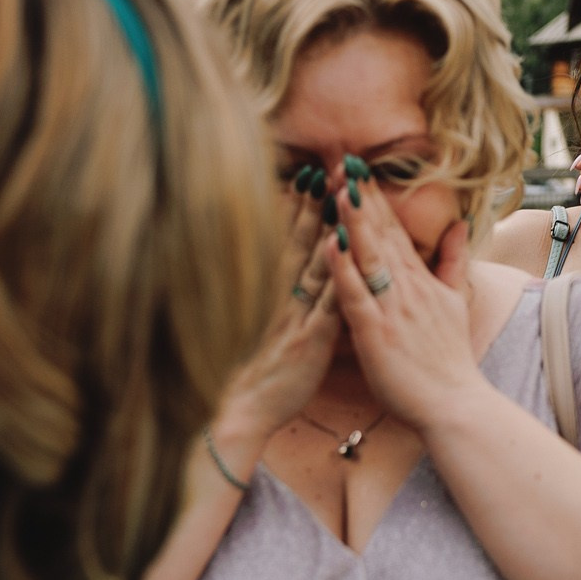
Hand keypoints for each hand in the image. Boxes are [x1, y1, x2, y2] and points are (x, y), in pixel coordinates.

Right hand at [214, 185, 342, 448]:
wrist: (235, 412)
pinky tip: (345, 248)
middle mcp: (282, 298)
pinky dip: (336, 273)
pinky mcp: (310, 339)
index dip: (299, 208)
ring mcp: (296, 315)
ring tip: (338, 191)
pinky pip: (327, 300)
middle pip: (302, 242)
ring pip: (316, 262)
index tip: (308, 175)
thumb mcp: (258, 328)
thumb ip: (272, 300)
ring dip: (327, 225)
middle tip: (327, 167)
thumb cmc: (248, 374)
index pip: (288, 242)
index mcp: (272, 295)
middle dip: (315, 204)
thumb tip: (280, 277)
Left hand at [326, 167, 483, 430]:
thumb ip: (453, 261)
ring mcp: (391, 308)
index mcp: (419, 280)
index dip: (375, 196)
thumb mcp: (456, 301)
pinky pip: (356, 295)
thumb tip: (459, 225)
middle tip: (342, 159)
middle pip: (380, 233)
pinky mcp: (375, 333)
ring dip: (352, 220)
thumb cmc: (449, 359)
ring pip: (368, 255)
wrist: (455, 403)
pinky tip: (330, 242)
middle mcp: (406, 287)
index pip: (394, 229)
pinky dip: (343, 268)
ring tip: (337, 187)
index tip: (357, 165)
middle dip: (361, 196)